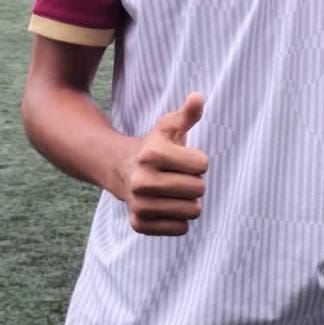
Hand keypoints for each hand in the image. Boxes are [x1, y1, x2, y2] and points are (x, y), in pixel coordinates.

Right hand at [119, 92, 207, 234]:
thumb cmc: (155, 146)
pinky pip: (180, 228)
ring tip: (173, 191)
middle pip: (198, 189)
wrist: (122, 169)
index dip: (198, 161)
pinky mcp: (139, 224)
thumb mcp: (169, 127)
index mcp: (152, 154)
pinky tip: (167, 206)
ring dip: (189, 201)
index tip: (184, 158)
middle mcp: (141, 180)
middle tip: (179, 176)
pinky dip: (179, 219)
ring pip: (192, 211)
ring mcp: (139, 204)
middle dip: (195, 182)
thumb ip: (187, 113)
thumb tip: (198, 96)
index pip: (202, 165)